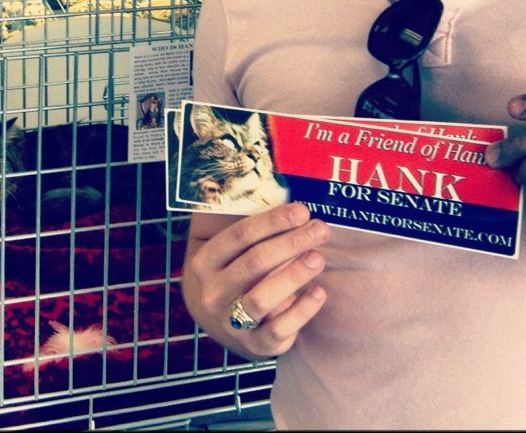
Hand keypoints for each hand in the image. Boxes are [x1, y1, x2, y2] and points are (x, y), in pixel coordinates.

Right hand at [182, 202, 328, 358]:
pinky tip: (319, 292)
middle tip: (320, 228)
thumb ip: (232, 217)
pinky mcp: (255, 346)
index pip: (239, 236)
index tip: (301, 210)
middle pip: (255, 263)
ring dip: (294, 274)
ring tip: (319, 257)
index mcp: (204, 262)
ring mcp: (231, 323)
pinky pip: (279, 330)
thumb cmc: (229, 271)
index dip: (272, 221)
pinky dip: (302, 311)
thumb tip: (264, 178)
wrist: (219, 323)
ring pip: (263, 297)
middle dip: (291, 242)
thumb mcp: (221, 245)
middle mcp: (213, 293)